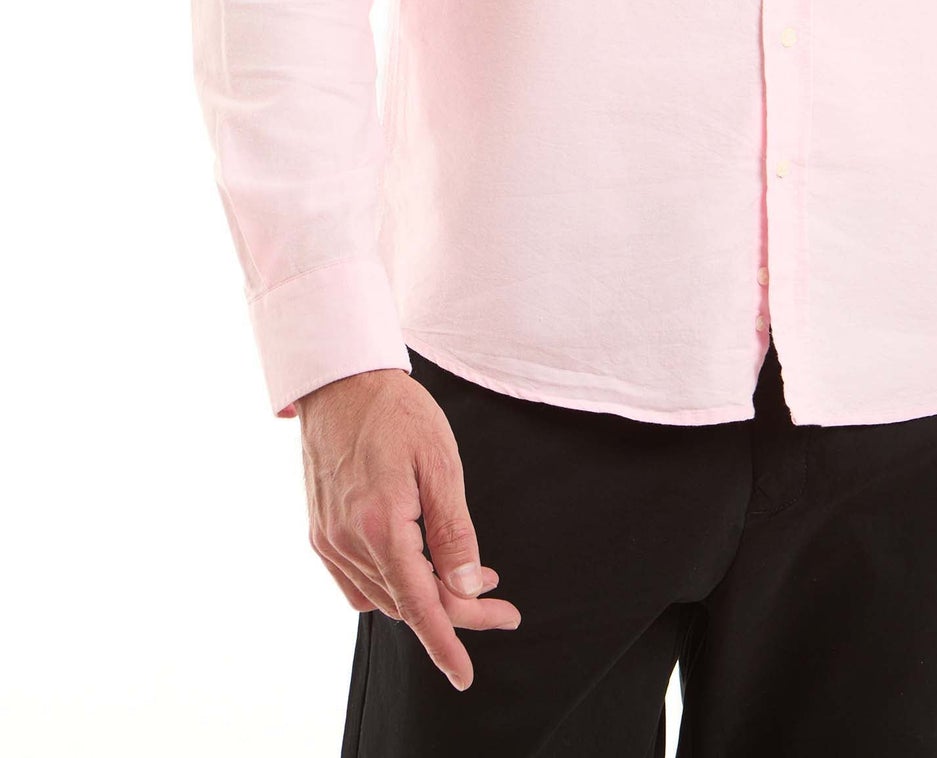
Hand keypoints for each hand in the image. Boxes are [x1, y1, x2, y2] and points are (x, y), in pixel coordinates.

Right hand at [297, 367, 521, 689]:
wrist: (340, 380)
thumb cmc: (396, 412)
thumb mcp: (441, 463)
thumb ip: (454, 530)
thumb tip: (470, 585)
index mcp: (380, 524)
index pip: (420, 603)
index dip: (446, 642)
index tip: (466, 674)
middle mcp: (348, 541)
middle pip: (407, 602)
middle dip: (455, 610)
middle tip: (498, 601)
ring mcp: (328, 540)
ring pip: (383, 597)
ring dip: (425, 597)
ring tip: (469, 577)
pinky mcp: (320, 533)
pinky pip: (357, 584)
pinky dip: (390, 588)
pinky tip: (416, 569)